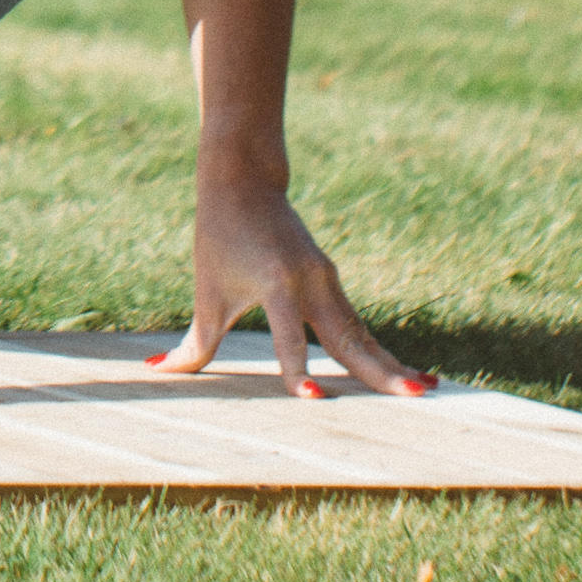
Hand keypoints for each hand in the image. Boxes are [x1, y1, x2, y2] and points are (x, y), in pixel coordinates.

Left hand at [143, 183, 424, 401]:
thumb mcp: (207, 293)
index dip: (296, 367)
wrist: (245, 183)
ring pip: (362, 334)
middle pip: (348, 337)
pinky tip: (406, 376)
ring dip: (392, 364)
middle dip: (379, 371)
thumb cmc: (220, 240)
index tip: (311, 396)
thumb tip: (156, 370)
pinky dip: (381, 351)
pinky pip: (359, 326)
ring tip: (425, 391)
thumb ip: (194, 343)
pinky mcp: (333, 284)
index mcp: (276, 284)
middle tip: (412, 397)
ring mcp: (328, 282)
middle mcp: (310, 283)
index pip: (289, 336)